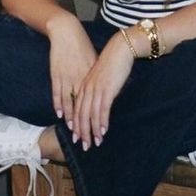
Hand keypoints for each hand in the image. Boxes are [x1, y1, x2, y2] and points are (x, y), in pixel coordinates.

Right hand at [47, 13, 97, 128]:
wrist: (67, 33)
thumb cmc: (82, 46)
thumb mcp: (94, 61)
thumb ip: (97, 76)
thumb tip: (105, 88)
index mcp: (92, 78)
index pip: (96, 104)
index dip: (98, 120)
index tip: (100, 134)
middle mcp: (81, 80)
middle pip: (84, 108)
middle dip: (85, 127)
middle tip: (86, 142)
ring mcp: (68, 78)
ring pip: (71, 104)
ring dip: (72, 120)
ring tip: (74, 133)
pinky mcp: (57, 74)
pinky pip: (58, 93)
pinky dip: (59, 105)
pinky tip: (60, 115)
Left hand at [71, 32, 133, 149]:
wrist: (119, 49)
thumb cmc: (112, 63)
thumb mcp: (100, 77)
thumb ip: (97, 89)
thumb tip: (100, 102)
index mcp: (84, 85)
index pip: (77, 109)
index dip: (76, 124)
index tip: (77, 137)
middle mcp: (87, 89)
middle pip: (82, 114)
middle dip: (82, 132)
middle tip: (84, 145)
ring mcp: (96, 89)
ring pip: (91, 114)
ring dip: (93, 130)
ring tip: (96, 142)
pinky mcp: (106, 89)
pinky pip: (102, 109)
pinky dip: (102, 121)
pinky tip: (103, 130)